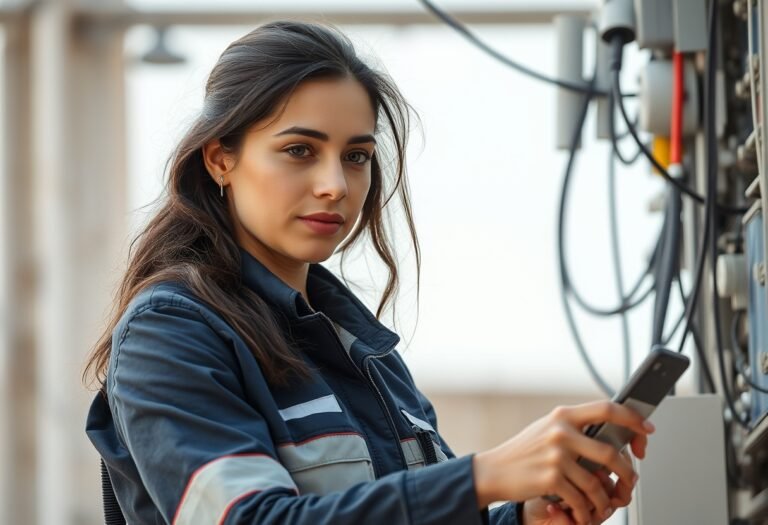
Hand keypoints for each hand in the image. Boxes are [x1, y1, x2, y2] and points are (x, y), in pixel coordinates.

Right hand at [473, 401, 653, 524]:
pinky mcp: (550, 478)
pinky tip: (583, 512)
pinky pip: (581, 498)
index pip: (606, 408)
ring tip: (604, 503)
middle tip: (629, 481)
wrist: (494, 470)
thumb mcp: (547, 429)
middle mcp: (561, 431)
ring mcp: (556, 455)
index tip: (646, 429)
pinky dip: (586, 510)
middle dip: (627, 472)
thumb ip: (574, 427)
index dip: (632, 418)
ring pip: (598, 481)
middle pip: (610, 451)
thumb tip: (610, 430)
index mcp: (563, 415)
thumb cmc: (523, 452)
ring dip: (605, 499)